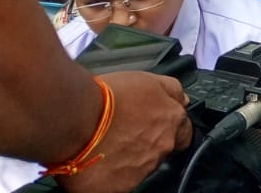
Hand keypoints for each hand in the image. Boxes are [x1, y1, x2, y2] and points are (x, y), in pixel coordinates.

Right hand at [56, 70, 192, 192]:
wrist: (76, 119)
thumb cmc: (108, 96)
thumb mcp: (147, 80)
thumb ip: (171, 91)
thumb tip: (183, 100)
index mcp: (171, 122)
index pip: (184, 134)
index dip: (169, 131)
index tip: (154, 128)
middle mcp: (161, 148)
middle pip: (162, 151)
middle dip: (147, 145)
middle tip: (124, 136)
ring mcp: (142, 170)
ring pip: (141, 169)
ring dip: (129, 160)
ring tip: (106, 147)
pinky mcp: (120, 188)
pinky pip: (120, 185)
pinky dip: (111, 176)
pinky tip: (97, 163)